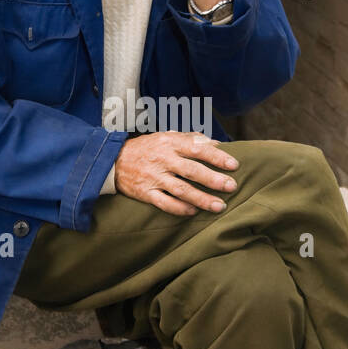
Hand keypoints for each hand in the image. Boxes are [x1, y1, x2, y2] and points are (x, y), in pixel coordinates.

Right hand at [114, 132, 239, 216]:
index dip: (217, 157)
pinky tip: (194, 211)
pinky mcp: (145, 193)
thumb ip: (192, 139)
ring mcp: (153, 177)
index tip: (234, 165)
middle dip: (213, 179)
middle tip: (231, 187)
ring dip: (201, 199)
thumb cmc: (147, 147)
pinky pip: (165, 203)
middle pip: (191, 171)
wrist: (113, 160)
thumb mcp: (167, 136)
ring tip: (219, 206)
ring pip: (181, 190)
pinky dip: (180, 209)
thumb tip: (216, 143)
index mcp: (170, 143)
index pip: (197, 149)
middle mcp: (163, 160)